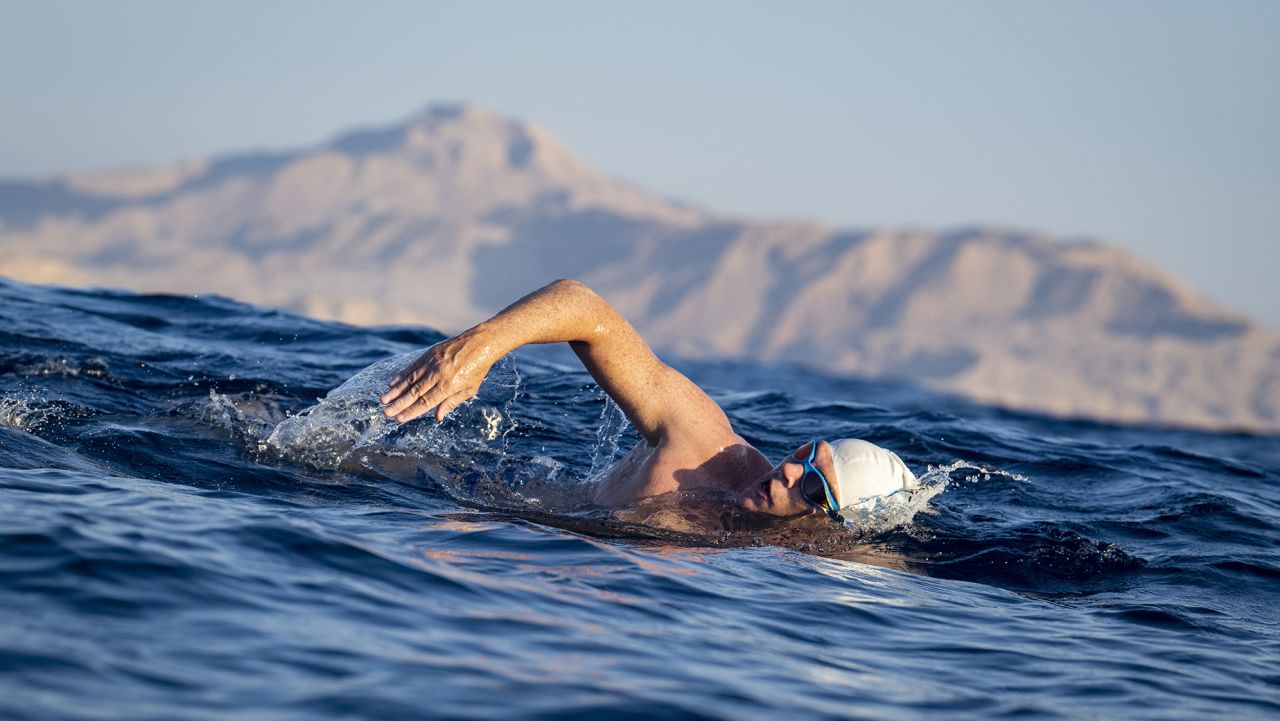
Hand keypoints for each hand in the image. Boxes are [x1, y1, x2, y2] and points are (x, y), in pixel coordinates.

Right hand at [380, 331, 497, 422]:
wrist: (480, 343)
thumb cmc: (477, 370)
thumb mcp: (469, 390)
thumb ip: (451, 403)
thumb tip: (437, 416)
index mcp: (449, 385)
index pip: (426, 402)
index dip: (412, 411)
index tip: (399, 418)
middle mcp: (438, 374)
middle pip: (415, 392)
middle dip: (399, 403)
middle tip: (386, 412)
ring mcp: (432, 363)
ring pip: (410, 379)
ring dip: (395, 391)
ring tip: (383, 400)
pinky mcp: (429, 354)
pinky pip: (412, 367)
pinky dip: (401, 375)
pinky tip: (391, 383)